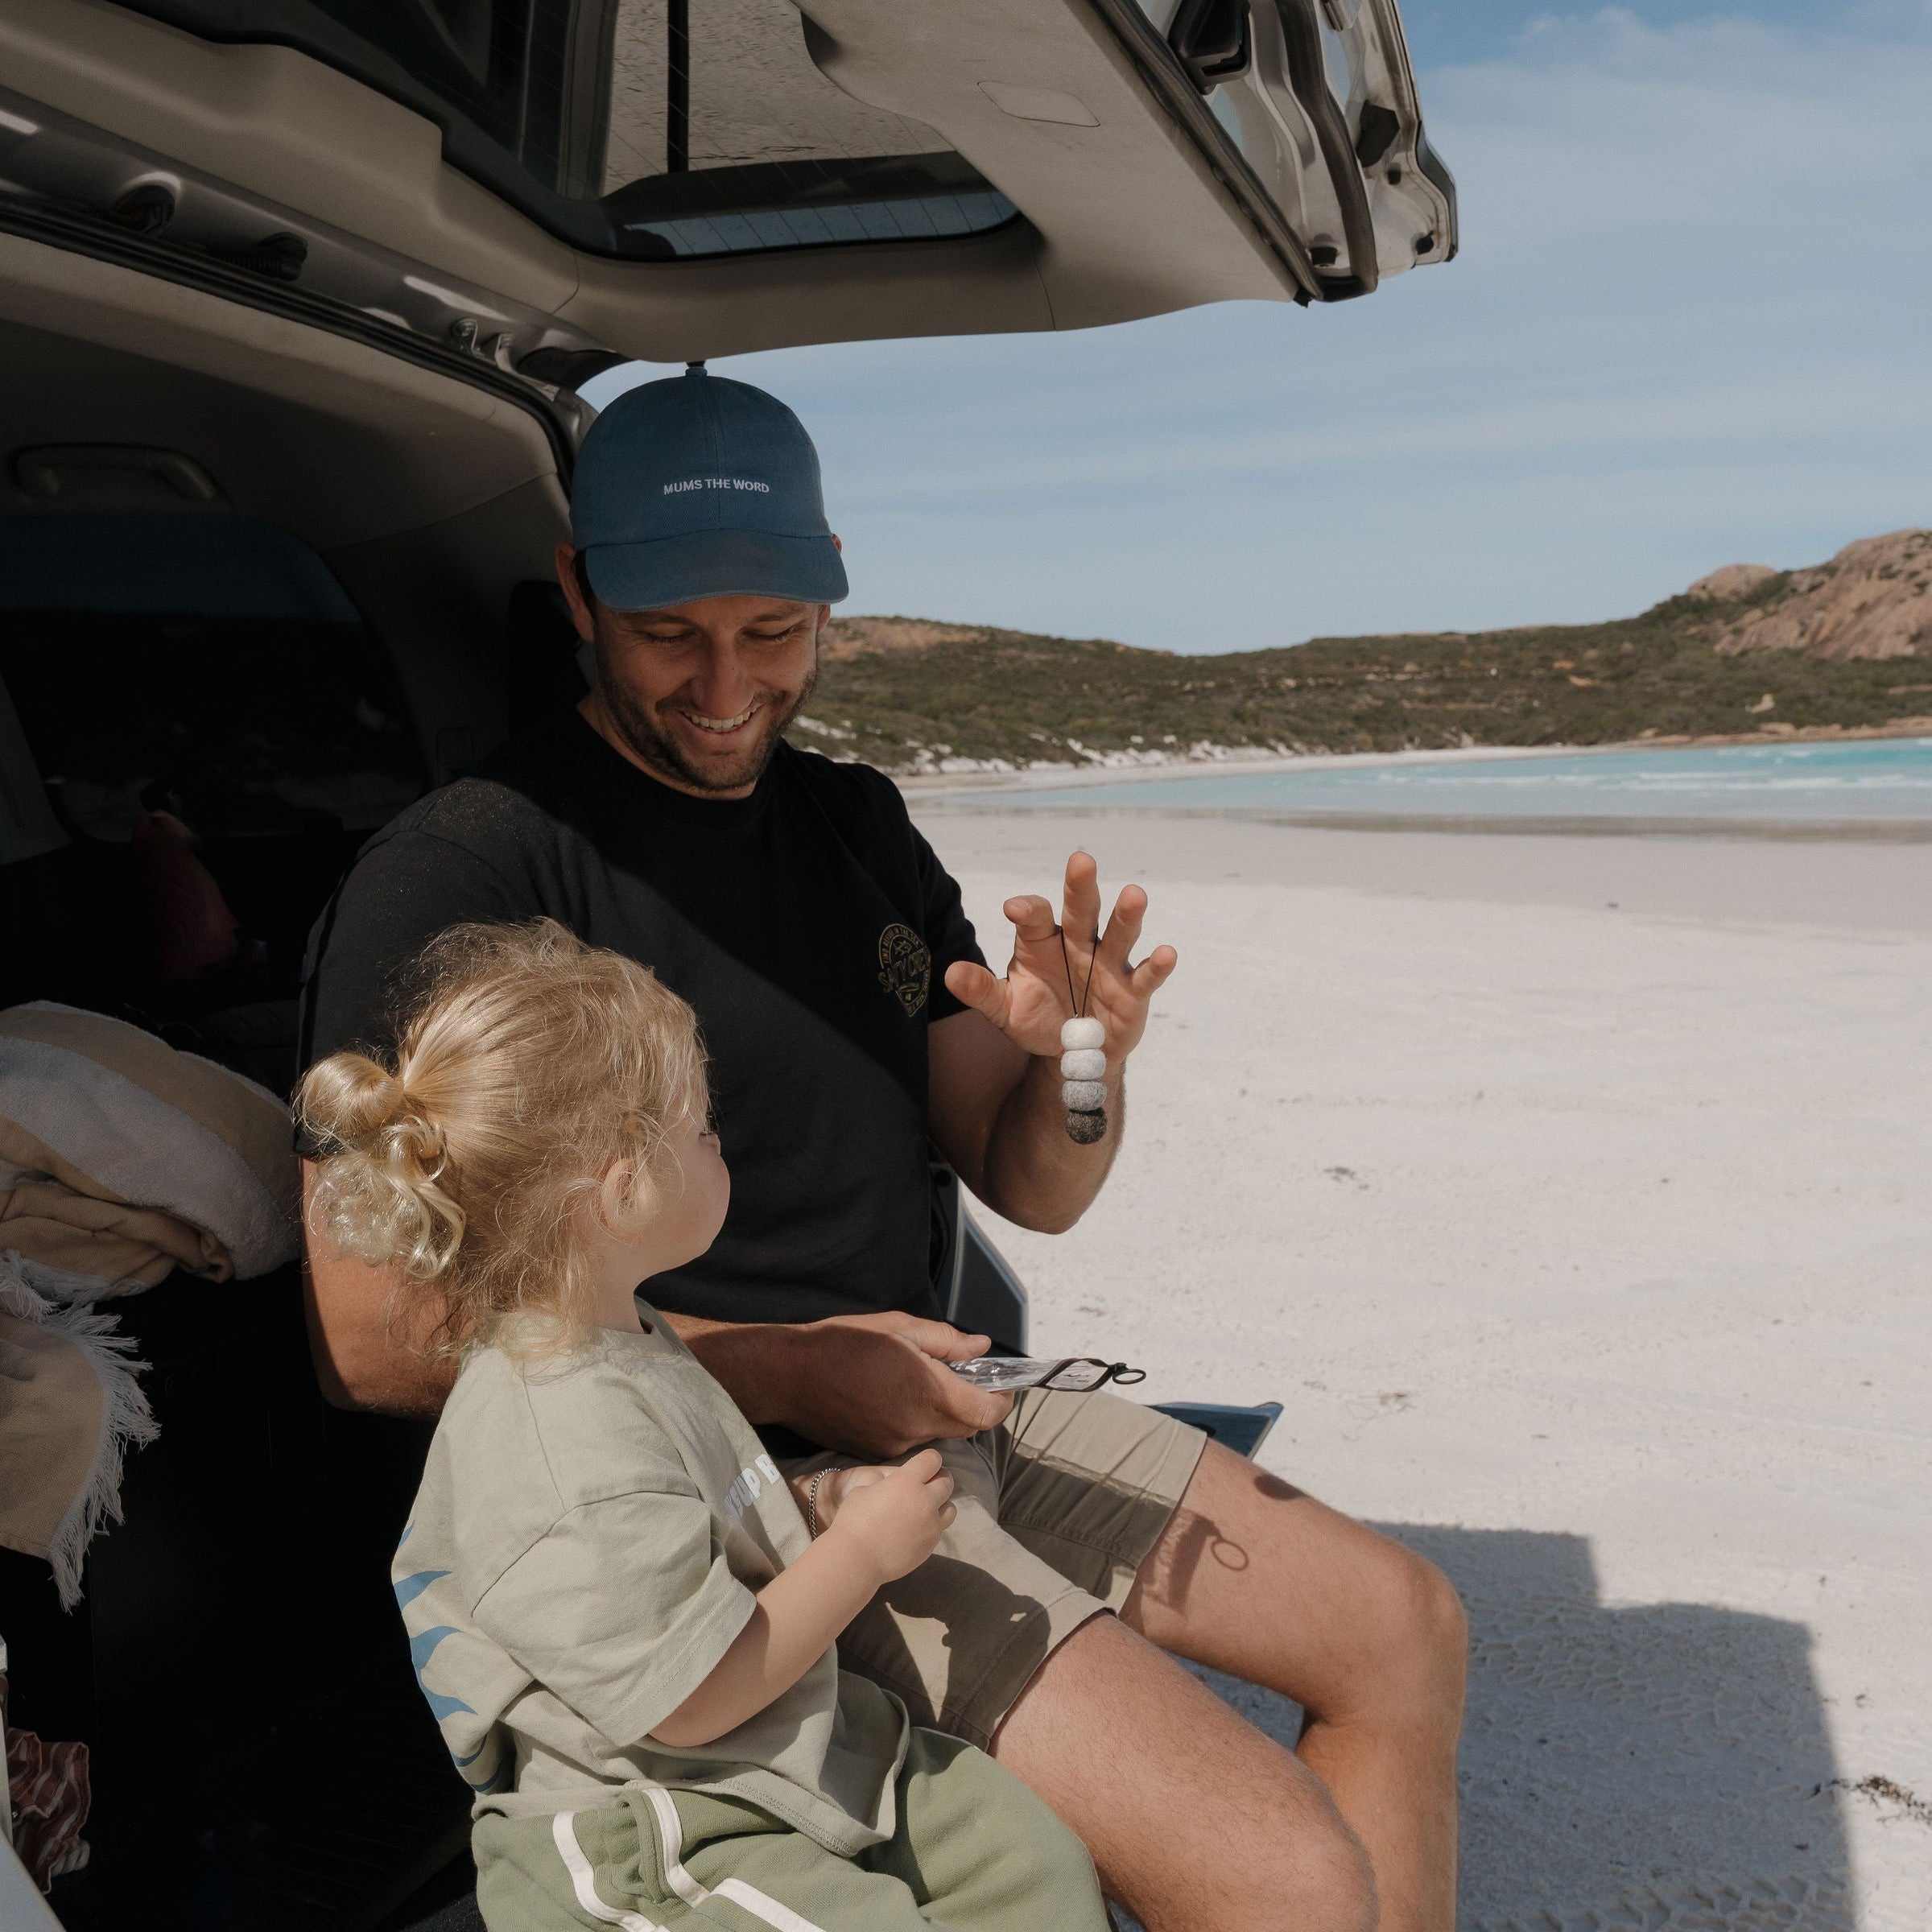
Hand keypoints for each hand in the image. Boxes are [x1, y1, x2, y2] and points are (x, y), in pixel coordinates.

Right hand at [780, 1312, 1013, 1458]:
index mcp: (927, 1392)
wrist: (789, 1375)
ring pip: (938, 1434)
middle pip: (967, 1427)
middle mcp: (916, 1427)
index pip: (987, 1413)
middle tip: (965, 1378)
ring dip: (942, 1413)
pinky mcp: (876, 1452)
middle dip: (975, 1406)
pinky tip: (893, 1398)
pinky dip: (915, 1422)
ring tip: (919, 1383)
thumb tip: (981, 1347)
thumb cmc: (843, 1343)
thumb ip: (947, 1341)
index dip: (1003, 1400)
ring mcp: (895, 1445)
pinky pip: (911, 1440)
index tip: (1002, 1385)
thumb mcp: (899, 1327)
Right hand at [822, 1448, 955, 1584]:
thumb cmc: (854, 1521)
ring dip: (941, 1504)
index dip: (928, 1459)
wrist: (857, 1558)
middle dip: (939, 1479)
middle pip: (946, 1482)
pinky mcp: (930, 1545)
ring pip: (950, 1508)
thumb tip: (894, 1485)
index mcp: (907, 1481)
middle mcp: (925, 1500)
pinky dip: (933, 1526)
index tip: (923, 1464)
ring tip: (926, 1508)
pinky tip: (917, 1529)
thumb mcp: (865, 1489)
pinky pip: (940, 1530)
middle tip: (929, 1483)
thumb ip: (886, 1484)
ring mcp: (931, 1525)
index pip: (932, 1459)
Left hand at [943, 850, 1177, 1062]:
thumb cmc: (1036, 1016)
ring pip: (1118, 934)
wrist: (1070, 1051)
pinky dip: (1157, 966)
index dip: (1027, 911)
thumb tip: (950, 974)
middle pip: (1081, 910)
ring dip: (1126, 915)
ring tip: (1135, 894)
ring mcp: (1108, 964)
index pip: (1036, 917)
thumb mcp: (1004, 1008)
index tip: (1015, 910)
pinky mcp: (1133, 991)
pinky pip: (1146, 976)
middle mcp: (1078, 943)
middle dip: (1081, 887)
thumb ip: (981, 991)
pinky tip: (1166, 953)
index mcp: (1043, 942)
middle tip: (1081, 860)